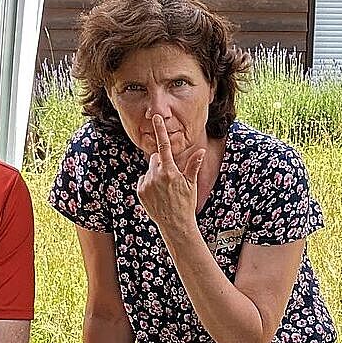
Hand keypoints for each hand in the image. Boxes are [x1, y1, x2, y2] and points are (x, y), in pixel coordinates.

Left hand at [135, 114, 205, 235]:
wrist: (175, 224)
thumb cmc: (186, 203)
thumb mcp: (191, 184)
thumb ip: (193, 165)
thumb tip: (201, 150)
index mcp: (170, 171)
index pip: (164, 146)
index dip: (160, 131)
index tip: (156, 118)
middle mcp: (156, 175)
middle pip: (155, 158)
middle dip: (161, 163)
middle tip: (171, 178)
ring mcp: (146, 183)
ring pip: (149, 170)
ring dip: (155, 175)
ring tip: (164, 189)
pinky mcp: (140, 191)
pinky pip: (143, 180)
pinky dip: (148, 184)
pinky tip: (157, 195)